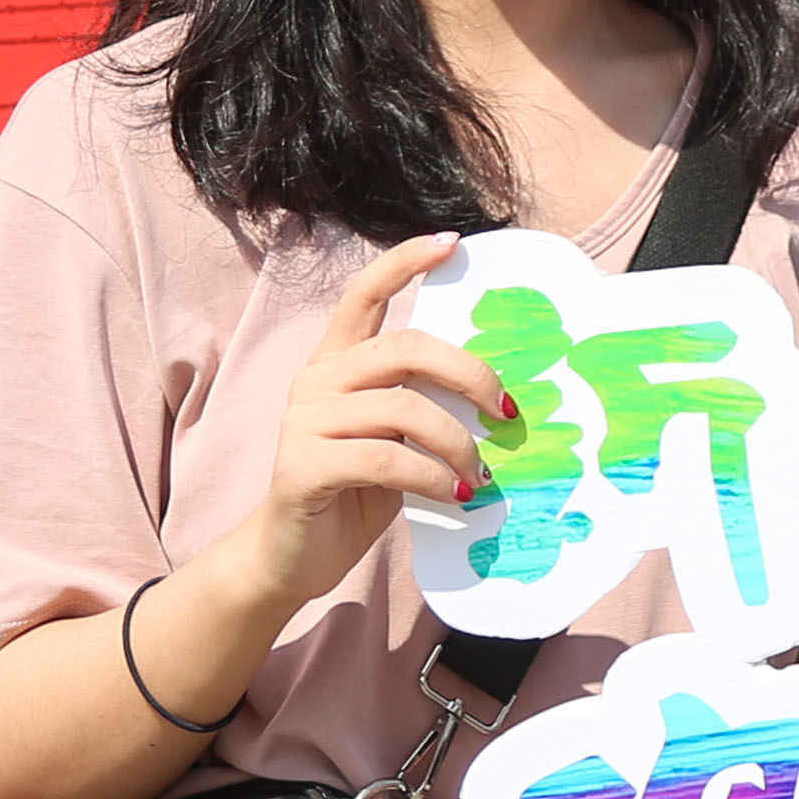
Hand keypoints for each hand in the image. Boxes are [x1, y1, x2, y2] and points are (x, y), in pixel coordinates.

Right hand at [236, 233, 511, 616]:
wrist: (293, 556)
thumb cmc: (354, 493)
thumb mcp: (394, 439)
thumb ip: (421, 406)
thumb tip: (496, 399)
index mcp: (338, 363)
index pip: (365, 293)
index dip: (405, 261)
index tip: (451, 242)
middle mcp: (317, 380)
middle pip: (405, 349)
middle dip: (469, 375)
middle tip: (505, 413)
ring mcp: (306, 421)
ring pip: (404, 409)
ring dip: (457, 444)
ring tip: (479, 477)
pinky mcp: (304, 465)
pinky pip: (387, 458)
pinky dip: (433, 477)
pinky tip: (454, 494)